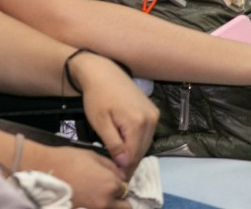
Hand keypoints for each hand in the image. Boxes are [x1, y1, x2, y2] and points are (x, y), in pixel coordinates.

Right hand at [27, 141, 128, 208]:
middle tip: (110, 189)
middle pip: (125, 207)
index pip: (125, 188)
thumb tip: (120, 174)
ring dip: (110, 203)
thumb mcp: (93, 155)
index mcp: (111, 184)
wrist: (45, 170)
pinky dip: (96, 205)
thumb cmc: (67, 160)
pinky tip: (88, 196)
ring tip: (98, 193)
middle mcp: (106, 201)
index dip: (119, 182)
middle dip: (120, 198)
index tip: (112, 178)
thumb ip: (111, 166)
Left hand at [68, 52, 157, 176]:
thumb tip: (123, 165)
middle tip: (115, 173)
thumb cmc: (96, 96)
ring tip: (118, 160)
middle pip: (142, 151)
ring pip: (145, 143)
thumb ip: (114, 145)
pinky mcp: (153, 110)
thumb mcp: (100, 123)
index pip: (134, 156)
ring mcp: (154, 114)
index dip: (124, 169)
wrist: (102, 72)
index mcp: (138, 123)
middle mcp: (151, 119)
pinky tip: (125, 145)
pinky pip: (147, 133)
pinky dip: (137, 141)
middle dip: (129, 163)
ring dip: (133, 153)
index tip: (114, 178)